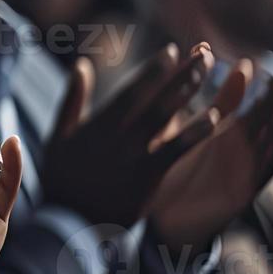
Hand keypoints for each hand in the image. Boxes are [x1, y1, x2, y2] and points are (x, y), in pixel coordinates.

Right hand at [41, 42, 219, 229]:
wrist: (68, 222)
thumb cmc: (63, 179)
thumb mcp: (59, 136)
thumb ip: (72, 99)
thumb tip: (81, 64)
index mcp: (98, 124)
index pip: (132, 89)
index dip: (154, 69)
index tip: (173, 51)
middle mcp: (118, 134)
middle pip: (155, 97)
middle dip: (181, 73)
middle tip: (205, 54)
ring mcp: (133, 154)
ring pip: (166, 115)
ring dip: (188, 92)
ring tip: (210, 76)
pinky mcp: (146, 176)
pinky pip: (175, 149)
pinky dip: (194, 132)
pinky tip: (213, 117)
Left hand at [148, 62, 272, 251]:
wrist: (161, 220)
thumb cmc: (171, 175)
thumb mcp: (183, 133)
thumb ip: (186, 101)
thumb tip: (196, 53)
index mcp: (226, 140)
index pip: (250, 110)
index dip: (262, 90)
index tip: (269, 66)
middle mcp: (239, 156)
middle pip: (266, 124)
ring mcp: (242, 174)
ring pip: (269, 144)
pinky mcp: (240, 194)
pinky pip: (262, 172)